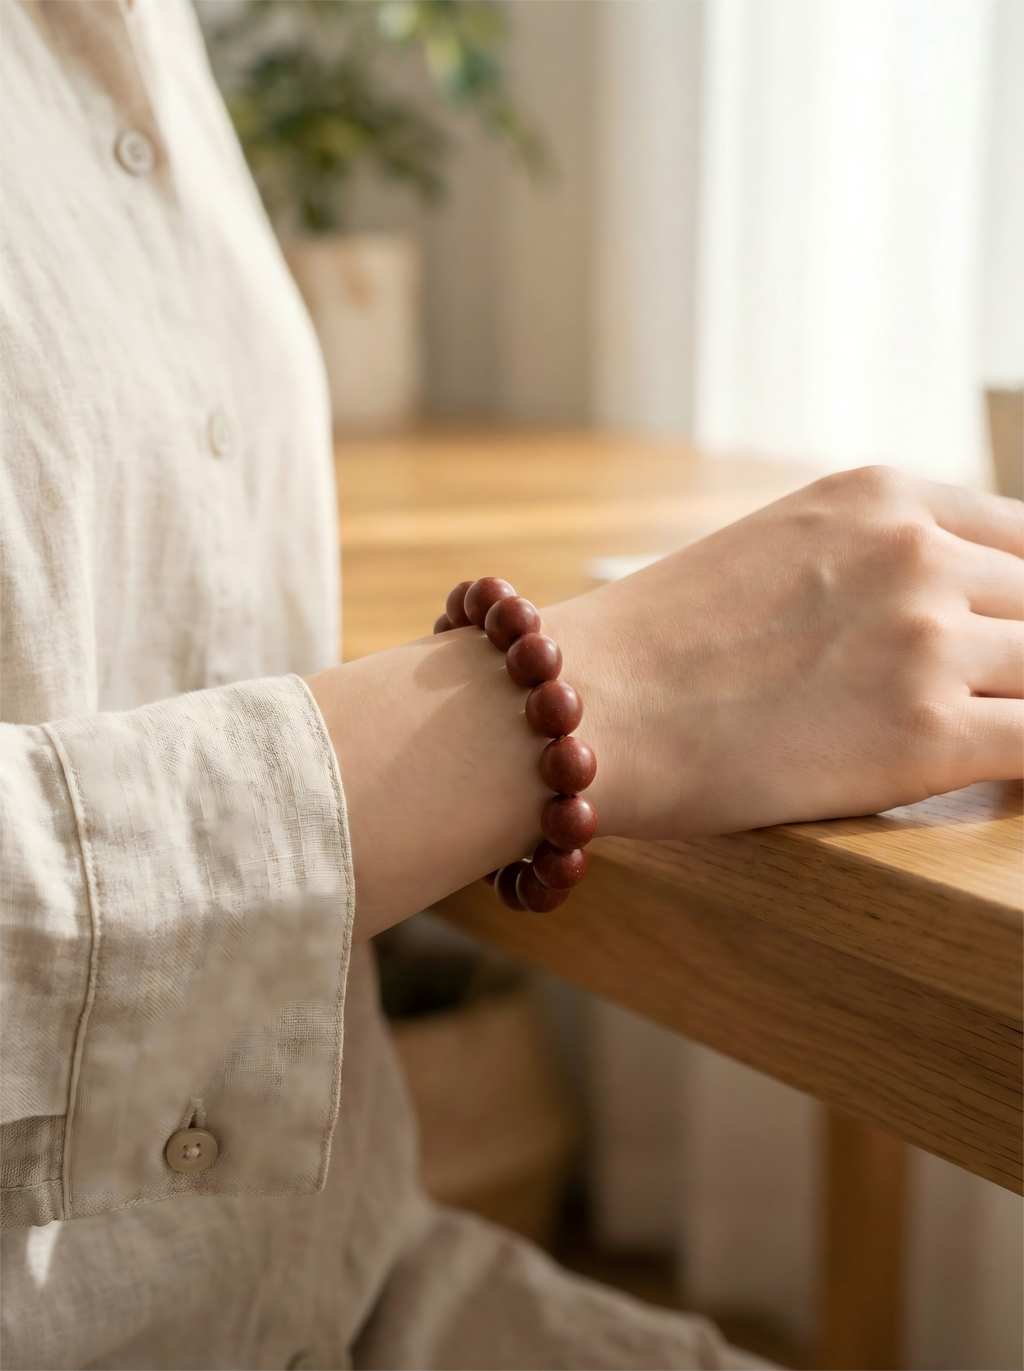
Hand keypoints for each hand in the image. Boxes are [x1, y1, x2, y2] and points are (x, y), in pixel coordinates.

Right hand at [547, 467, 1023, 838]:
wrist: (585, 704)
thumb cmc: (657, 643)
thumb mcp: (778, 551)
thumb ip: (870, 560)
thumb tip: (938, 610)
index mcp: (881, 496)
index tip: (1009, 642)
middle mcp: (917, 552)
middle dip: (1020, 657)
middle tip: (987, 694)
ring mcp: (927, 641)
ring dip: (1020, 704)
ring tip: (981, 735)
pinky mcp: (926, 736)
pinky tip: (1009, 775)